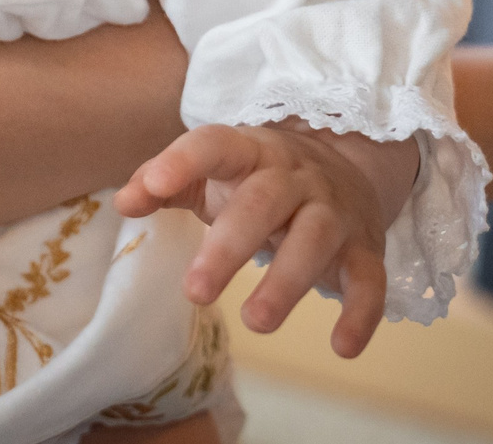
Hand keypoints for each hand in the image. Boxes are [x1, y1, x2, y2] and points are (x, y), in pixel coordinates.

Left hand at [115, 122, 417, 357]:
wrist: (348, 165)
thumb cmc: (259, 179)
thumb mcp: (214, 172)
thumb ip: (165, 183)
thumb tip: (123, 202)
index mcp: (250, 151)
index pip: (215, 144)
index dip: (182, 161)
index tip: (152, 187)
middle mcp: (295, 177)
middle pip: (263, 203)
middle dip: (229, 247)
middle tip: (195, 292)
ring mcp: (333, 211)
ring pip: (315, 239)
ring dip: (287, 282)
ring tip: (255, 322)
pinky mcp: (365, 249)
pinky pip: (369, 280)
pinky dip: (361, 314)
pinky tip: (342, 347)